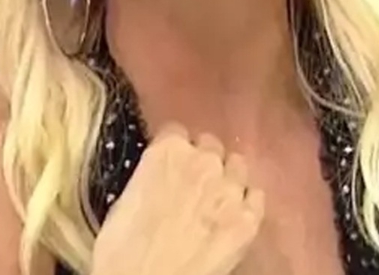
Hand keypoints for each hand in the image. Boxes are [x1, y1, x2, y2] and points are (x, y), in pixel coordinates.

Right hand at [91, 122, 264, 274]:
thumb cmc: (122, 247)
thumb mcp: (125, 198)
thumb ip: (150, 175)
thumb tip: (157, 177)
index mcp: (168, 151)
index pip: (176, 132)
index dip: (173, 149)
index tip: (170, 164)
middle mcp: (205, 161)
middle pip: (211, 145)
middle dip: (202, 161)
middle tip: (192, 184)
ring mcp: (231, 189)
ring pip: (237, 166)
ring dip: (227, 177)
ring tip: (216, 198)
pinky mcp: (249, 219)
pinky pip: (256, 196)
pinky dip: (246, 202)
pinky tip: (235, 214)